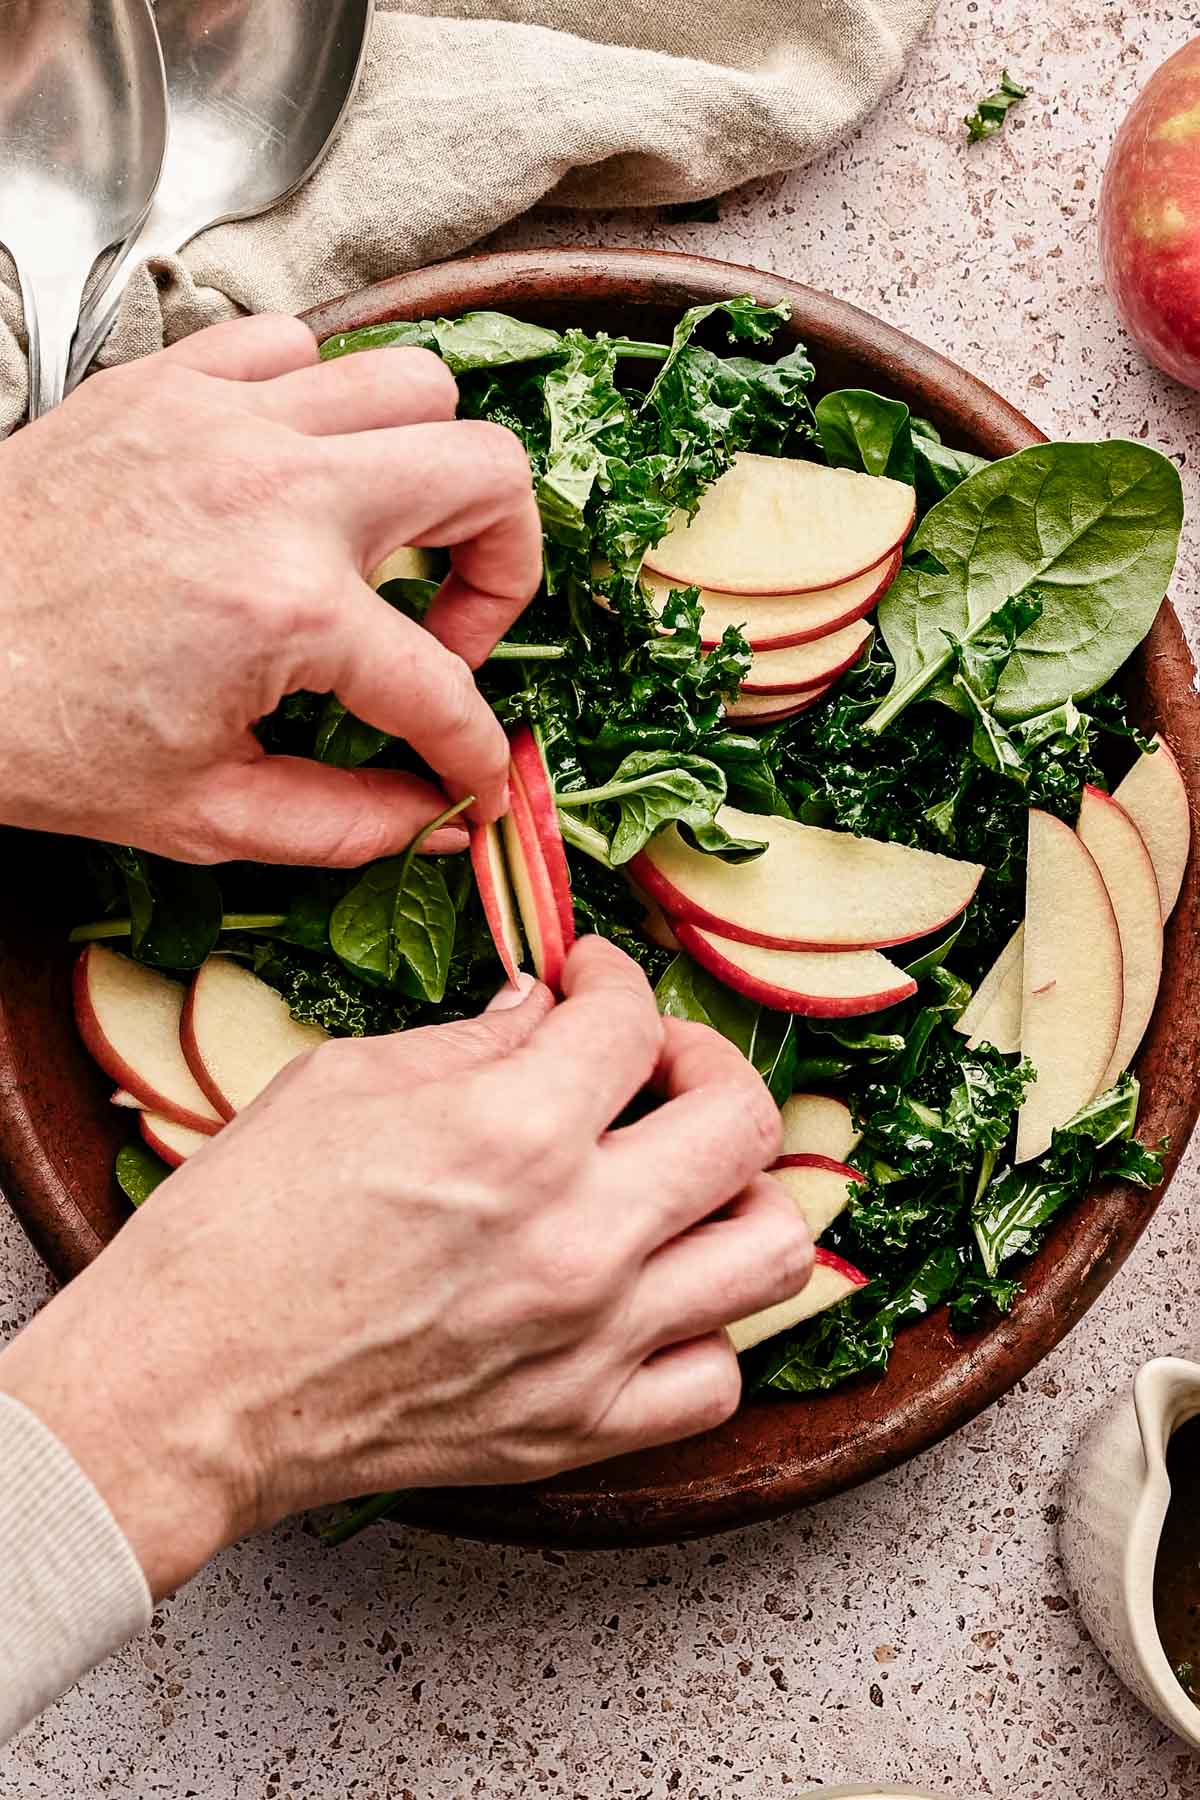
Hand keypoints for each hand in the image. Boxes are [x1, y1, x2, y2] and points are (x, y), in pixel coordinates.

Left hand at [0, 315, 541, 863]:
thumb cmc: (38, 734)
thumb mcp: (203, 814)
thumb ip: (346, 824)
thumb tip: (436, 816)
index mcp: (288, 611)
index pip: (444, 689)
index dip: (477, 752)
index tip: (473, 773)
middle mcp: (275, 493)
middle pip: (488, 475)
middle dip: (503, 570)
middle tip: (449, 630)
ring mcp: (223, 422)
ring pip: (416, 386)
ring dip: (427, 471)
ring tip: (383, 541)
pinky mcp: (169, 385)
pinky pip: (300, 349)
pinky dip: (322, 406)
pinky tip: (294, 477)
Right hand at [0, 940, 809, 1596]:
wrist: (182, 1395)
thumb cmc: (233, 1237)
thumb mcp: (335, 1085)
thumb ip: (467, 1042)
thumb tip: (543, 1012)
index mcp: (512, 1131)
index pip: (632, 1021)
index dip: (614, 979)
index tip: (591, 983)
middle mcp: (578, 1237)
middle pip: (744, 1121)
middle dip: (707, 1061)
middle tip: (655, 1061)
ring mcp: (591, 1344)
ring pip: (771, 1252)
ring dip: (742, 1192)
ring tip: (685, 1177)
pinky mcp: (578, 1430)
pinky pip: (718, 1379)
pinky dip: (705, 1327)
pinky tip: (656, 1295)